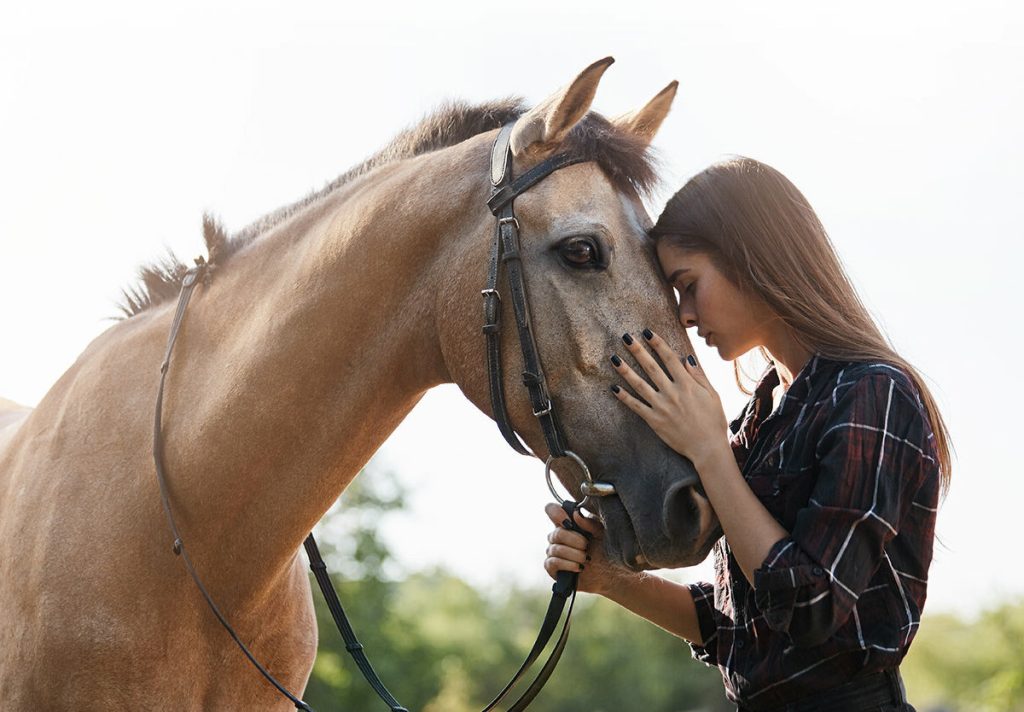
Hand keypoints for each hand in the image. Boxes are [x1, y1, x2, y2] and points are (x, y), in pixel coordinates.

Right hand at [542, 503, 625, 595]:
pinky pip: (553, 562)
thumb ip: (590, 523)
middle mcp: (556, 536)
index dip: (555, 512)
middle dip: (574, 541)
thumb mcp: (601, 533)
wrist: (607, 574)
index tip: (569, 522)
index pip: (551, 510)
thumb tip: (575, 514)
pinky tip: (580, 567)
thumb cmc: (604, 549)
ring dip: (575, 554)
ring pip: (556, 549)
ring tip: (586, 558)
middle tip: (587, 546)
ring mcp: (552, 552)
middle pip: (556, 533)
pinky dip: (569, 564)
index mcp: (567, 524)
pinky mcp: (551, 568)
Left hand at [610, 329, 729, 468]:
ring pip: (639, 384)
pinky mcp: (654, 420)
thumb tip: (687, 358)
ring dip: (625, 370)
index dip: (657, 344)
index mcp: (687, 384)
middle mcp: (672, 392)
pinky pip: (636, 406)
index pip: (669, 358)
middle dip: (637, 350)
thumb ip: (699, 376)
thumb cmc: (713, 421)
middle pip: (650, 367)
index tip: (647, 332)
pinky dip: (624, 397)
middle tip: (625, 337)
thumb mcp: (712, 395)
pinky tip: (613, 388)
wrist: (707, 448)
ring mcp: (661, 406)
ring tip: (614, 358)